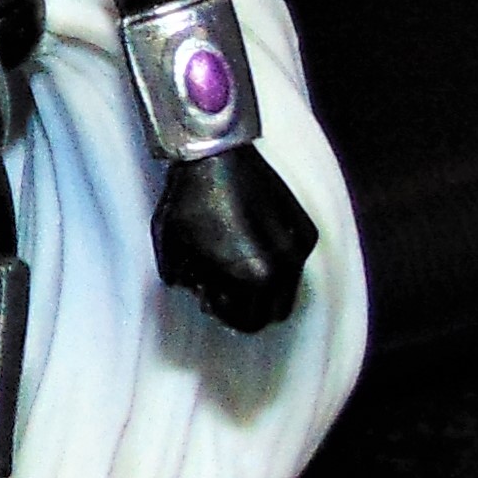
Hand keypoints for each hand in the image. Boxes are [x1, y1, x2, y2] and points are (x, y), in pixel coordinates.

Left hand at [151, 146, 316, 333]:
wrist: (217, 154)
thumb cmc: (189, 200)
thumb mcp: (171, 246)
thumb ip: (183, 280)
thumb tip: (197, 292)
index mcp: (251, 277)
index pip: (248, 323)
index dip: (226, 315)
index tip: (211, 297)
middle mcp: (283, 267)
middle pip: (271, 314)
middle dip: (247, 307)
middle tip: (224, 287)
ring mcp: (298, 249)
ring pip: (288, 292)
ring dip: (265, 289)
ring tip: (239, 267)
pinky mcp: (306, 230)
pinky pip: (296, 264)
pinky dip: (278, 264)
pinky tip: (254, 243)